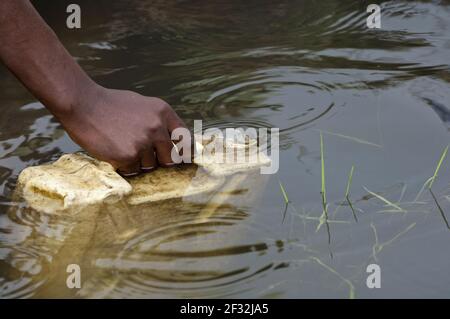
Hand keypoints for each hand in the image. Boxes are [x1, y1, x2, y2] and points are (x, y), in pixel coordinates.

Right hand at [58, 84, 186, 175]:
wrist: (82, 103)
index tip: (183, 160)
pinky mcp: (128, 155)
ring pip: (149, 166)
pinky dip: (124, 166)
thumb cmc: (110, 104)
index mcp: (163, 112)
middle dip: (160, 161)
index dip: (185, 152)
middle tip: (144, 155)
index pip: (185, 139)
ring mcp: (143, 142)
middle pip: (170, 158)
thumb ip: (158, 121)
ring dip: (138, 163)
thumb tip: (171, 141)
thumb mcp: (142, 105)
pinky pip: (132, 170)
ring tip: (121, 146)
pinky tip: (113, 151)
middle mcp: (156, 127)